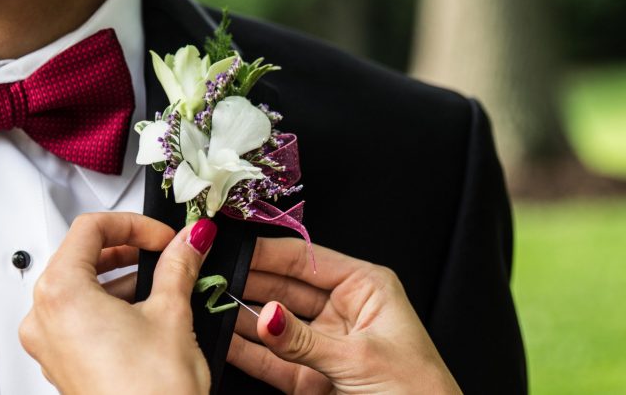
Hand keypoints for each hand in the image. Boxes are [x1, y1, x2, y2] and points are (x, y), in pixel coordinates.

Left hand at [19, 213, 217, 394]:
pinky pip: (80, 317)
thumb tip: (190, 240)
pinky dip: (111, 304)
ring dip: (122, 277)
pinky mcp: (62, 363)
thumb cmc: (149, 394)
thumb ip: (179, 265)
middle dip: (128, 248)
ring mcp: (50, 344)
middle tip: (165, 251)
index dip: (133, 223)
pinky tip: (147, 312)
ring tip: (163, 283)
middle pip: (81, 256)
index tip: (164, 235)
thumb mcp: (171, 313)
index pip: (90, 228)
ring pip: (81, 287)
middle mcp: (44, 318)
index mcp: (61, 294)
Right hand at [228, 237, 460, 393]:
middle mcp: (342, 309)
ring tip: (209, 305)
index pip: (307, 260)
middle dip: (249, 283)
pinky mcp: (312, 376)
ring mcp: (324, 342)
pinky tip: (224, 339)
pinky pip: (274, 358)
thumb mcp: (360, 358)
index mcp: (365, 287)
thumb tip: (264, 316)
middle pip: (285, 288)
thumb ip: (304, 340)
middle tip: (212, 277)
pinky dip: (248, 351)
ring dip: (242, 317)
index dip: (268, 253)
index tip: (233, 248)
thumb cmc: (418, 392)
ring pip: (275, 323)